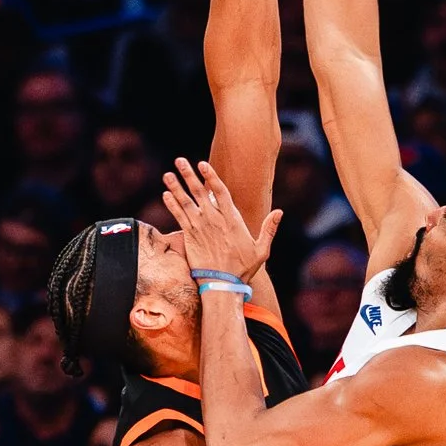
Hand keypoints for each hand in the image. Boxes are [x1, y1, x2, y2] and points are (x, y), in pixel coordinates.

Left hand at [163, 156, 280, 281]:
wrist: (222, 284)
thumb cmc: (243, 268)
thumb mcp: (262, 249)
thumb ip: (269, 229)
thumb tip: (280, 212)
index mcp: (232, 219)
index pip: (220, 191)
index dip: (211, 176)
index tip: (202, 164)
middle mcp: (214, 219)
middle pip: (199, 191)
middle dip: (189, 174)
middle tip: (180, 160)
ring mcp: (200, 227)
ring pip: (186, 201)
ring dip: (176, 186)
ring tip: (167, 174)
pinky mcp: (190, 236)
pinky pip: (179, 216)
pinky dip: (171, 205)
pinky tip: (165, 194)